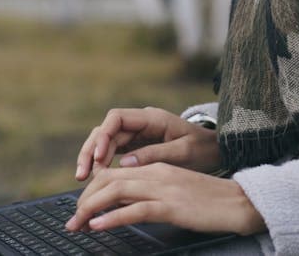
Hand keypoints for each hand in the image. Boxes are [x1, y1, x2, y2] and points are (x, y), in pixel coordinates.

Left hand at [65, 163, 265, 235]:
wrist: (240, 202)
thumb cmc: (209, 201)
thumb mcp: (175, 191)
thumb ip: (150, 192)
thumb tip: (121, 206)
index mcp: (156, 168)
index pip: (113, 173)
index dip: (91, 190)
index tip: (80, 208)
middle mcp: (156, 173)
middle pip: (108, 180)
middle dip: (84, 200)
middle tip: (72, 221)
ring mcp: (163, 188)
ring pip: (116, 192)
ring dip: (90, 209)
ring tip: (77, 225)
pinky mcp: (172, 206)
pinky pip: (135, 209)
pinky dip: (112, 218)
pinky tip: (98, 226)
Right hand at [74, 107, 220, 180]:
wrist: (216, 149)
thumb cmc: (203, 148)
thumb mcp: (183, 152)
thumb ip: (155, 155)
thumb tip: (125, 163)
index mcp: (152, 118)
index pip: (117, 118)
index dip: (103, 136)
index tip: (98, 157)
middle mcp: (140, 123)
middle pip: (106, 131)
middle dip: (91, 150)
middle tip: (82, 174)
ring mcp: (137, 134)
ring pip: (106, 142)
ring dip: (93, 158)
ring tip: (83, 178)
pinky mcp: (136, 146)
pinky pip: (113, 152)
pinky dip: (103, 164)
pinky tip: (97, 179)